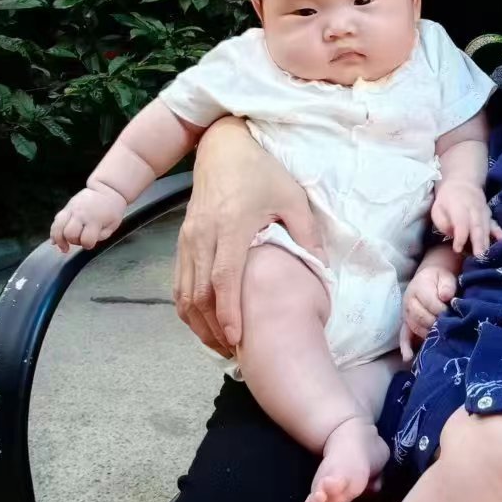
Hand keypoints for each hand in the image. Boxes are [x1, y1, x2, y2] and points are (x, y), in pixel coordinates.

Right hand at [51, 186, 125, 252]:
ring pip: (58, 227)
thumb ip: (100, 236)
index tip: (90, 244)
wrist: (107, 190)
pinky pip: (56, 221)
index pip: (86, 239)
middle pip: (69, 234)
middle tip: (80, 240)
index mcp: (94, 219)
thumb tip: (85, 242)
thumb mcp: (112, 225)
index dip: (88, 245)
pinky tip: (54, 241)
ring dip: (59, 240)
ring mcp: (72, 209)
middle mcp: (81, 214)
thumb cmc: (111, 210)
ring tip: (64, 248)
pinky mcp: (66, 207)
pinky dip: (53, 232)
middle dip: (74, 241)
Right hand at [173, 118, 322, 356]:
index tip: (238, 338)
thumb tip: (321, 268)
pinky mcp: (182, 241)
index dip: (228, 312)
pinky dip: (189, 308)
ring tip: (222, 345)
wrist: (223, 148)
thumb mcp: (292, 196)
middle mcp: (203, 235)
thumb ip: (306, 233)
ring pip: (184, 293)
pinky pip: (179, 283)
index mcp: (232, 226)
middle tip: (235, 352)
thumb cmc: (261, 172)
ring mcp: (188, 239)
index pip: (224, 278)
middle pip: (199, 293)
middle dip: (213, 328)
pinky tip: (206, 323)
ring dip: (199, 323)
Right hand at [400, 263, 458, 361]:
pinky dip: (405, 346)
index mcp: (419, 288)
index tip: (454, 315)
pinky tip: (408, 357)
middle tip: (449, 327)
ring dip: (428, 333)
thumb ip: (447, 285)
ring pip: (415, 327)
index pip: (431, 303)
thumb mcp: (446, 276)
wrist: (430, 277)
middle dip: (436, 323)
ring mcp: (406, 313)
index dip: (443, 311)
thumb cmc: (440, 279)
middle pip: (422, 317)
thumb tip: (446, 297)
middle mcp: (409, 301)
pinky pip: (403, 335)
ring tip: (440, 337)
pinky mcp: (406, 322)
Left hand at [430, 177, 501, 259]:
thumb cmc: (447, 200)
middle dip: (478, 242)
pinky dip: (498, 232)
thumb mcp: (437, 209)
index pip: (461, 223)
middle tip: (479, 257)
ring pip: (486, 227)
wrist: (463, 183)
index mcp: (458, 206)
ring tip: (487, 256)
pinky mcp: (489, 215)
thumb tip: (452, 234)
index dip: (460, 236)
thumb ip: (443, 223)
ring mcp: (483, 211)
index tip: (458, 249)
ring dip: (487, 242)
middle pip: (477, 226)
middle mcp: (473, 209)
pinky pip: (494, 224)